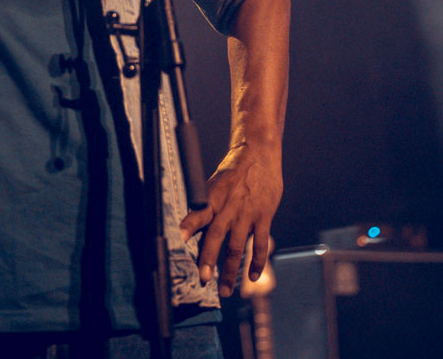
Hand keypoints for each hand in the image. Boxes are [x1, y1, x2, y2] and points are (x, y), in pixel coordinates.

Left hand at [179, 142, 281, 297]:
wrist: (259, 152)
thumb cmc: (233, 170)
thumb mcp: (215, 184)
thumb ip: (206, 207)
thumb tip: (191, 228)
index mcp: (213, 197)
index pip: (199, 213)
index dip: (189, 225)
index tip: (179, 238)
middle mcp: (229, 207)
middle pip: (217, 236)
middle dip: (209, 259)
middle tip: (203, 279)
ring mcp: (247, 213)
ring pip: (238, 246)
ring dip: (230, 270)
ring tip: (224, 290)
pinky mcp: (264, 217)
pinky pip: (259, 243)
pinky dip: (256, 262)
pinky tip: (251, 277)